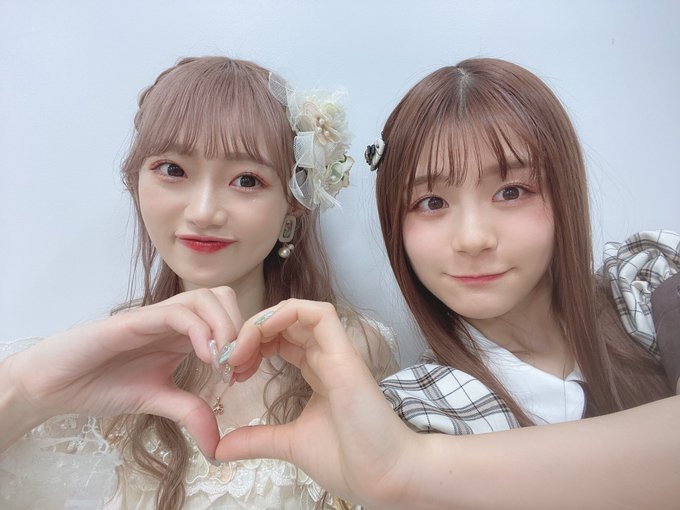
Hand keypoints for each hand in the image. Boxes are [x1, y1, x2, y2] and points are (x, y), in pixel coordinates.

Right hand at [2, 286, 240, 456]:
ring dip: (225, 326)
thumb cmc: (102, 384)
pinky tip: (204, 357)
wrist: (55, 384)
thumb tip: (217, 445)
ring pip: (205, 297)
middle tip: (238, 364)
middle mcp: (173, 319)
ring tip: (222, 362)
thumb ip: (189, 412)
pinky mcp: (134, 320)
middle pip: (223, 297)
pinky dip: (200, 330)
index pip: (228, 316)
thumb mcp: (156, 400)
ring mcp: (154, 317)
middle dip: (241, 326)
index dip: (245, 340)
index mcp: (182, 334)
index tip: (245, 373)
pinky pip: (177, 313)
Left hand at [216, 299, 418, 508]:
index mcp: (317, 372)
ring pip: (298, 311)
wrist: (384, 477)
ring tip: (240, 349)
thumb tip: (220, 448)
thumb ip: (256, 439)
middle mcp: (326, 357)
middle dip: (250, 332)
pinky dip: (286, 313)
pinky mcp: (345, 354)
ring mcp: (337, 352)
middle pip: (284, 321)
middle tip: (229, 359)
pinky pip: (318, 314)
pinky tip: (262, 334)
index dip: (252, 345)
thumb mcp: (289, 444)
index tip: (230, 370)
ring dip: (262, 322)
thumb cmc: (348, 459)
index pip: (281, 339)